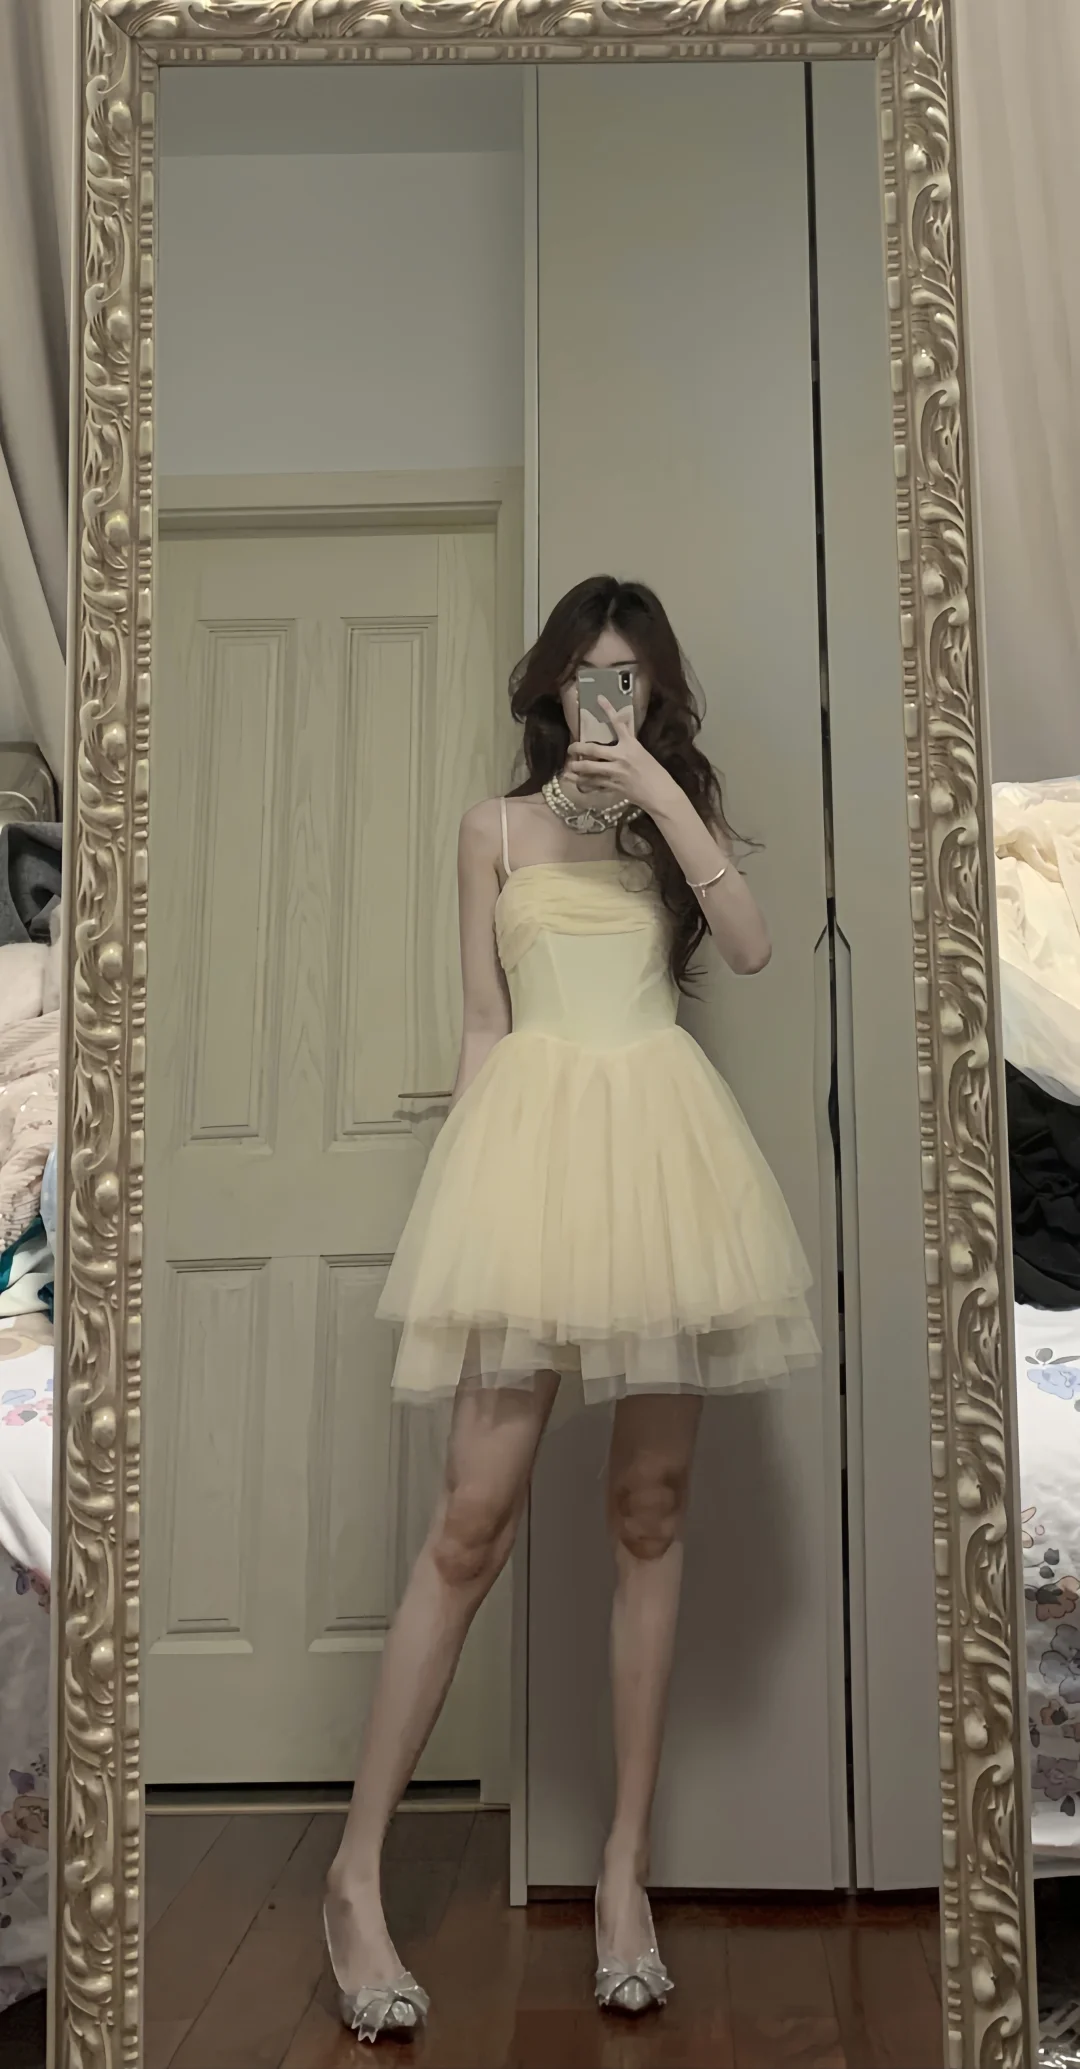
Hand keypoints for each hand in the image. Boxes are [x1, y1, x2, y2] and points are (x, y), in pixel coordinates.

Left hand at [565, 699, 677, 816]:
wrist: (659, 792)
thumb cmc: (654, 772)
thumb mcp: (642, 752)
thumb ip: (629, 741)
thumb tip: (622, 728)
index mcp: (631, 745)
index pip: (618, 723)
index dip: (608, 710)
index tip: (599, 698)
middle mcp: (621, 757)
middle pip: (594, 750)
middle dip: (578, 748)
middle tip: (570, 748)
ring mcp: (615, 772)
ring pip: (590, 768)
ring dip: (576, 767)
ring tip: (569, 767)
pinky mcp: (613, 786)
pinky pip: (594, 783)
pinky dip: (583, 782)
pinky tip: (575, 781)